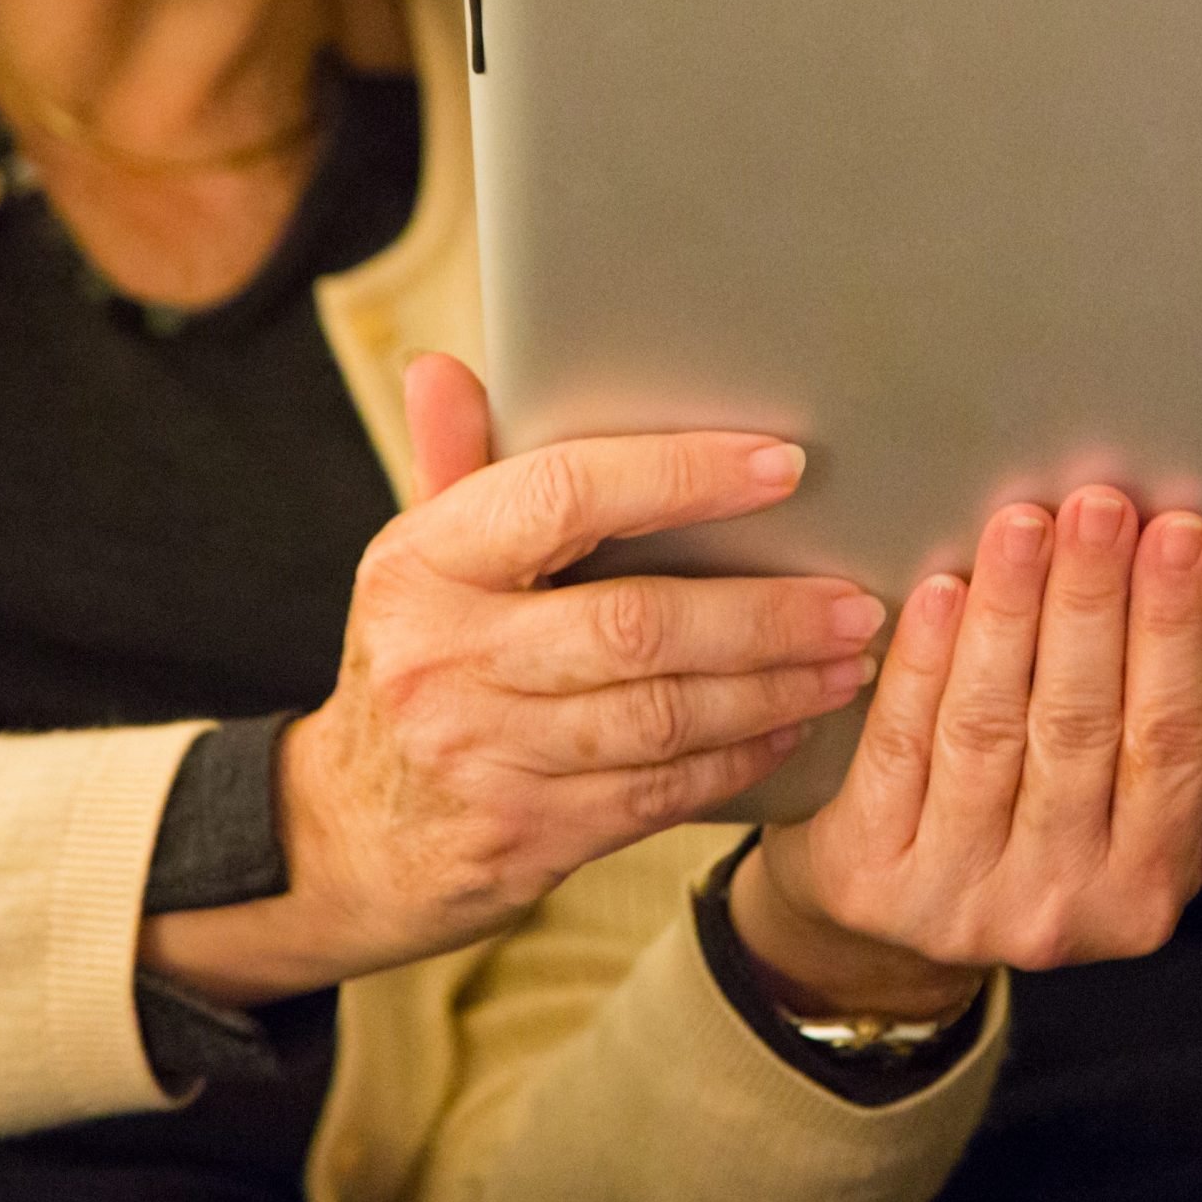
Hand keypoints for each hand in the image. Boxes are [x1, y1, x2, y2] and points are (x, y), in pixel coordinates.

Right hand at [141, 356, 878, 1002]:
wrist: (348, 836)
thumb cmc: (417, 664)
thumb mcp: (417, 562)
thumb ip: (453, 464)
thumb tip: (443, 365)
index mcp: (423, 561)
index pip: (563, 493)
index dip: (681, 476)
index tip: (783, 466)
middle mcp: (444, 656)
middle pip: (635, 623)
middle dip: (763, 612)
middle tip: (853, 599)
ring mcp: (483, 755)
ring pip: (662, 716)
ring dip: (771, 689)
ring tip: (846, 661)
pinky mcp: (526, 835)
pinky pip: (659, 793)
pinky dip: (737, 759)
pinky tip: (790, 730)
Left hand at [730, 489, 1201, 1019]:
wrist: (890, 940)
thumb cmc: (1054, 855)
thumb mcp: (1176, 854)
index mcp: (1149, 886)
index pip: (1172, 745)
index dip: (1177, 636)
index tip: (1182, 535)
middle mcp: (1058, 902)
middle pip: (1079, 727)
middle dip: (1093, 604)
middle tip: (1100, 503)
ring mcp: (957, 893)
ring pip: (989, 730)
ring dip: (1009, 616)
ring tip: (1023, 521)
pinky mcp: (868, 873)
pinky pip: (900, 749)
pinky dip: (919, 664)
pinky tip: (937, 590)